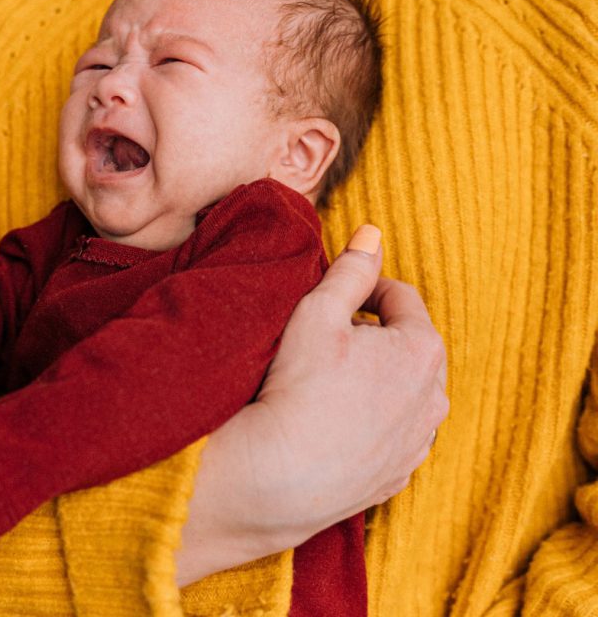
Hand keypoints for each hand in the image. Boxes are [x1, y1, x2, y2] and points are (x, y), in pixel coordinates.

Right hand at [176, 225, 448, 585]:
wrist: (276, 477)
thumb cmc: (296, 387)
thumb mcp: (318, 311)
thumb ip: (350, 269)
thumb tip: (373, 232)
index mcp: (421, 349)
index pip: (400, 298)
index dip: (362, 292)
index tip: (330, 303)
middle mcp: (434, 398)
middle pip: (406, 348)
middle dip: (373, 339)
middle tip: (325, 344)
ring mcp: (417, 443)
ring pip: (400, 395)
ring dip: (373, 384)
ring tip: (325, 387)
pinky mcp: (397, 478)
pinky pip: (389, 437)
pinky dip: (367, 426)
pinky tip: (329, 425)